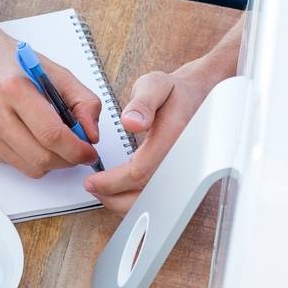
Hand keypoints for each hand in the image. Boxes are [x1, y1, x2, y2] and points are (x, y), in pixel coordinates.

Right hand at [0, 27, 100, 177]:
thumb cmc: (10, 61)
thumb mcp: (54, 71)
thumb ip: (81, 100)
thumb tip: (91, 134)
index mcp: (14, 90)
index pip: (52, 134)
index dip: (77, 150)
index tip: (89, 152)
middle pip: (42, 158)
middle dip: (68, 160)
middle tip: (78, 151)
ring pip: (30, 168)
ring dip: (51, 161)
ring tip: (55, 142)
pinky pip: (16, 165)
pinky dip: (31, 157)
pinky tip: (30, 137)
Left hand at [85, 52, 224, 213]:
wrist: (196, 100)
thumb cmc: (173, 94)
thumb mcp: (156, 85)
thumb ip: (143, 102)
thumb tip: (131, 122)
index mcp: (173, 138)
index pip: (140, 171)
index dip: (113, 181)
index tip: (92, 180)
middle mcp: (180, 160)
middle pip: (145, 194)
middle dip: (114, 197)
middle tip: (92, 188)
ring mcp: (181, 172)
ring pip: (151, 202)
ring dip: (122, 202)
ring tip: (101, 192)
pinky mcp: (178, 179)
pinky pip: (156, 199)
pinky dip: (134, 200)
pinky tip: (118, 192)